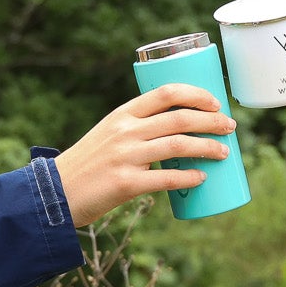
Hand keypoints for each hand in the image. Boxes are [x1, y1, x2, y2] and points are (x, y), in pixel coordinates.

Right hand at [53, 84, 236, 226]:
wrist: (55, 193)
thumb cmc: (88, 164)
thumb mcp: (108, 135)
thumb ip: (136, 129)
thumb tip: (176, 130)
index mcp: (122, 114)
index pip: (166, 93)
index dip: (197, 94)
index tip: (216, 102)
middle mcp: (125, 131)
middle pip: (180, 118)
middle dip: (212, 120)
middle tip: (230, 127)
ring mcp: (126, 157)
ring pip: (178, 146)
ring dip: (208, 148)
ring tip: (224, 152)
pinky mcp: (125, 183)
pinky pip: (166, 179)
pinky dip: (189, 178)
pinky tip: (202, 178)